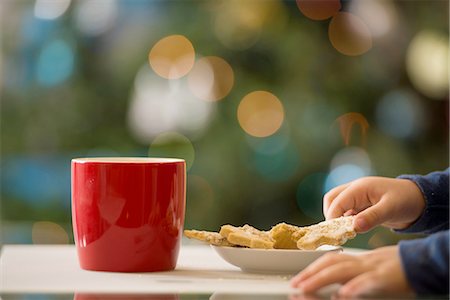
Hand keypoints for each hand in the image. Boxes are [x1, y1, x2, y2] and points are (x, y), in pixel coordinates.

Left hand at [290, 246, 413, 296]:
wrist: (421, 261)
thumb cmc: (397, 269)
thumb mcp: (372, 269)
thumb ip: (353, 274)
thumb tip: (337, 287)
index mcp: (358, 261)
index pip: (330, 262)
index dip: (312, 269)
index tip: (298, 279)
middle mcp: (361, 263)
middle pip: (331, 265)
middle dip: (310, 275)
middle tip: (295, 285)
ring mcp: (373, 270)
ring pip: (344, 272)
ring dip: (322, 279)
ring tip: (306, 288)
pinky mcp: (386, 279)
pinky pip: (368, 282)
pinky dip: (355, 287)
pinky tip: (343, 293)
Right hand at [323, 177, 424, 231]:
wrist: (420, 200)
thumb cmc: (407, 200)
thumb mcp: (391, 209)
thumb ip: (372, 217)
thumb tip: (354, 227)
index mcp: (360, 187)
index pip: (337, 202)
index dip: (332, 217)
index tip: (334, 234)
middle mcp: (355, 190)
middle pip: (331, 199)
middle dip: (330, 215)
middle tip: (336, 232)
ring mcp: (357, 197)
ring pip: (336, 204)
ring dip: (336, 218)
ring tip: (344, 232)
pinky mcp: (361, 205)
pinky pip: (345, 211)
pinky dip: (344, 220)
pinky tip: (352, 230)